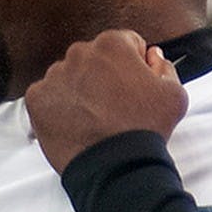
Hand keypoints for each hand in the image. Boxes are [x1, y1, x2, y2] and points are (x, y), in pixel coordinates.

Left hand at [25, 29, 187, 173]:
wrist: (115, 167)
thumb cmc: (144, 131)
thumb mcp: (174, 95)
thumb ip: (165, 67)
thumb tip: (152, 57)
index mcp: (112, 44)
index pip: (125, 44)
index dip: (134, 66)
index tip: (134, 87)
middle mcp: (79, 53)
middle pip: (94, 59)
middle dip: (104, 77)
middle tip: (115, 107)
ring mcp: (55, 76)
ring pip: (69, 77)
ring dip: (81, 91)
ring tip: (95, 119)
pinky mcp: (37, 99)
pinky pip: (48, 97)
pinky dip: (59, 109)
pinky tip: (76, 124)